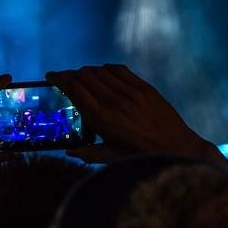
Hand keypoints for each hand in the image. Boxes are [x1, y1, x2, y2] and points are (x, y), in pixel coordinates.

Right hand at [46, 64, 227, 167]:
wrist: (177, 149)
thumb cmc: (141, 158)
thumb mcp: (112, 158)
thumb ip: (88, 153)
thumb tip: (68, 152)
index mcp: (102, 119)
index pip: (74, 89)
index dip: (59, 78)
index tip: (51, 76)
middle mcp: (113, 102)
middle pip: (84, 76)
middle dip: (70, 74)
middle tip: (64, 78)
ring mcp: (130, 92)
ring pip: (100, 71)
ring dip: (88, 71)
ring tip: (82, 77)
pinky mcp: (144, 88)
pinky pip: (119, 70)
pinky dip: (106, 69)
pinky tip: (103, 74)